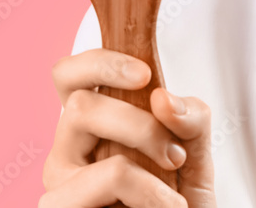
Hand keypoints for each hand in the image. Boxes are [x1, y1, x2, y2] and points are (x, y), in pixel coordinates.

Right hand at [39, 49, 216, 206]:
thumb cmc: (177, 195)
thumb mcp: (195, 148)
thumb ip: (190, 116)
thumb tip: (162, 99)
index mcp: (90, 125)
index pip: (68, 76)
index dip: (100, 63)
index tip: (145, 74)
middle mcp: (66, 151)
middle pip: (80, 105)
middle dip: (140, 124)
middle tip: (174, 155)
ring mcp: (59, 186)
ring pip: (87, 140)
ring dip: (146, 161)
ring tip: (173, 195)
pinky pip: (108, 180)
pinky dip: (148, 193)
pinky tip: (164, 207)